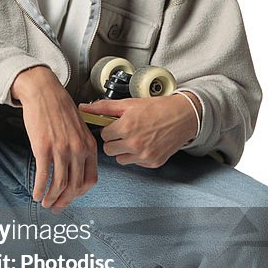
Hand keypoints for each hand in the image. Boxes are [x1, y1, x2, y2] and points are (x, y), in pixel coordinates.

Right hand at [11, 66, 97, 211]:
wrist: (43, 91)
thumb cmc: (60, 107)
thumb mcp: (79, 127)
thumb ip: (81, 146)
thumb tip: (76, 166)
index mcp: (89, 146)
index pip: (90, 179)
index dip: (79, 194)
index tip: (71, 198)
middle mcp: (78, 150)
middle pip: (74, 186)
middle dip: (64, 201)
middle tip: (56, 208)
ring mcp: (61, 150)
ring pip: (59, 184)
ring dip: (51, 198)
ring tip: (44, 203)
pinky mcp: (43, 148)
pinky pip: (43, 176)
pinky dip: (39, 189)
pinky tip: (36, 194)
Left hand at [78, 92, 199, 167]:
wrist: (183, 116)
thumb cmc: (158, 108)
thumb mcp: (129, 104)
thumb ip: (104, 107)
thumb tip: (84, 108)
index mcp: (126, 127)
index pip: (103, 135)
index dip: (109, 129)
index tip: (117, 125)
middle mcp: (134, 143)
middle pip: (108, 149)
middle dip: (114, 140)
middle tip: (125, 131)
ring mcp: (144, 155)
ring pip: (120, 158)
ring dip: (124, 150)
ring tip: (136, 137)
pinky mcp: (152, 163)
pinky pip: (134, 163)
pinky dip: (137, 155)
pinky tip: (145, 143)